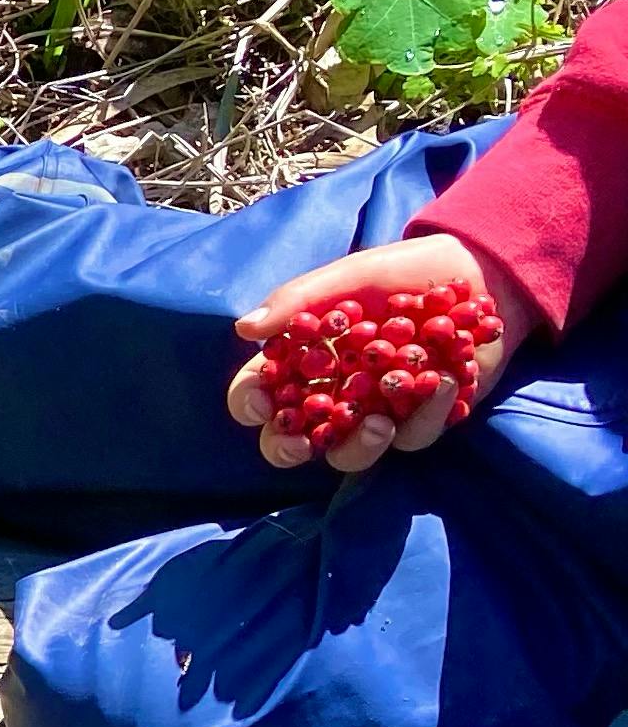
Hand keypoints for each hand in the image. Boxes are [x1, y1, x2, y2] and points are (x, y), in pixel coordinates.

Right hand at [228, 232, 519, 475]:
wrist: (482, 274)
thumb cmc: (406, 271)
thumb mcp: (350, 275)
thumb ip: (298, 300)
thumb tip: (244, 327)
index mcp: (301, 363)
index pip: (256, 393)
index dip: (251, 403)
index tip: (263, 403)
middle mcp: (330, 396)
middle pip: (290, 441)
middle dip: (288, 449)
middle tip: (301, 446)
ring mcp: (375, 414)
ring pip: (350, 454)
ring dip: (360, 446)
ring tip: (381, 424)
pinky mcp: (421, 421)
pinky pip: (415, 437)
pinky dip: (428, 415)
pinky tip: (444, 384)